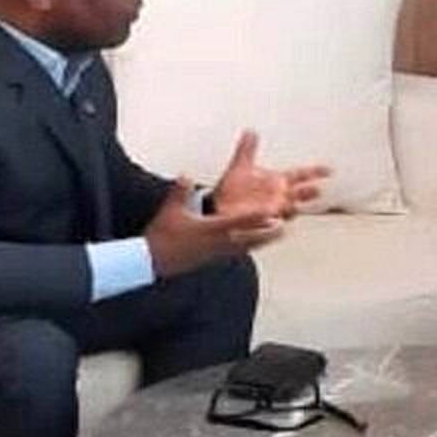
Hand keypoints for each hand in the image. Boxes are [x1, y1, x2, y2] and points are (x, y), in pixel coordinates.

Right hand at [145, 178, 284, 277]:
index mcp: (209, 229)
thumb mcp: (170, 210)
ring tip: (280, 232)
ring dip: (264, 239)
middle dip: (267, 233)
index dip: (254, 217)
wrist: (152, 262)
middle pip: (248, 238)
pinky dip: (252, 245)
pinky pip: (239, 251)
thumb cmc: (163, 235)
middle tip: (284, 225)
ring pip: (247, 246)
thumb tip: (186, 175)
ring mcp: (217, 252)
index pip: (236, 222)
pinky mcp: (215, 258)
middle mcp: (217, 242)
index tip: (271, 213)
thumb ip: (180, 191)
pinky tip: (259, 242)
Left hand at [213, 130, 329, 220]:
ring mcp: (272, 211)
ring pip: (289, 212)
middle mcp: (279, 197)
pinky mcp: (261, 224)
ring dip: (292, 209)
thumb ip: (246, 150)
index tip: (329, 170)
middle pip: (300, 194)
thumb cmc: (233, 190)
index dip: (315, 172)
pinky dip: (274, 226)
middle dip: (308, 193)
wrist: (219, 209)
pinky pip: (272, 226)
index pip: (301, 175)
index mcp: (278, 182)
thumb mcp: (240, 167)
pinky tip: (275, 222)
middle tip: (316, 190)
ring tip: (293, 207)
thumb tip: (250, 131)